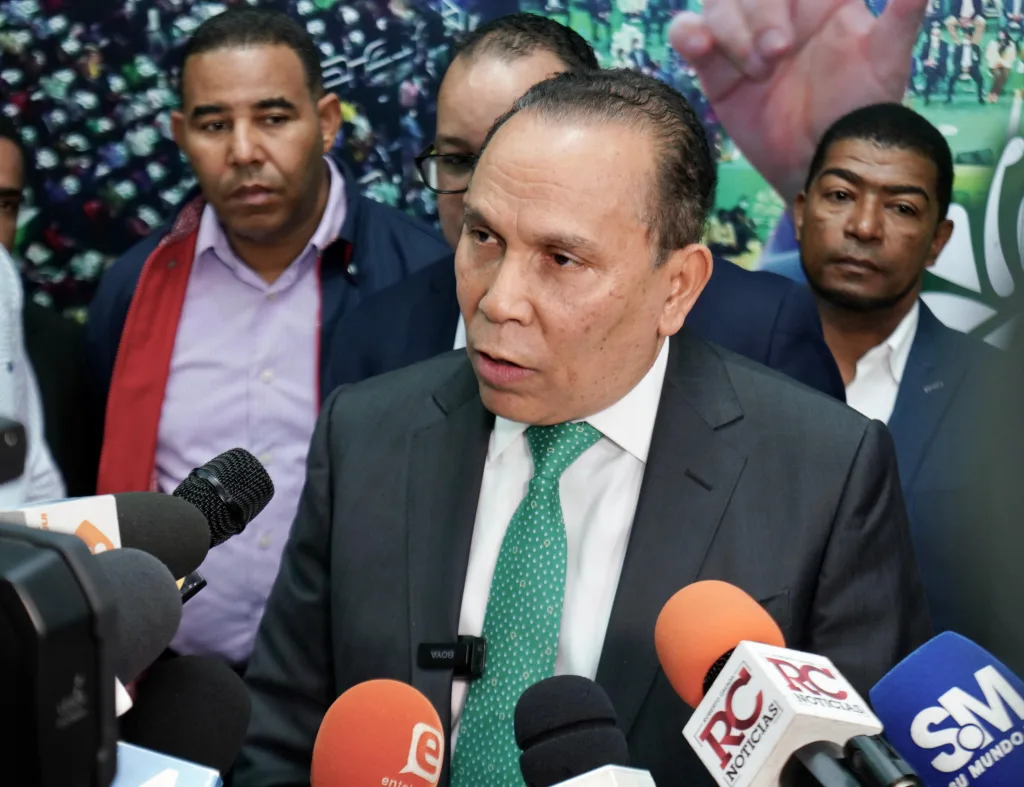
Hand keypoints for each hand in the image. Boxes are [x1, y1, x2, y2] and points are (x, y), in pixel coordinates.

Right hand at [670, 0, 927, 203]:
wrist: (820, 166)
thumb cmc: (859, 114)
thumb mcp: (888, 60)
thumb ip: (903, 12)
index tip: (793, 36)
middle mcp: (782, 12)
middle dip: (760, 15)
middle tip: (778, 56)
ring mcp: (745, 38)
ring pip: (719, 4)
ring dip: (733, 32)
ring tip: (758, 72)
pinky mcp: (716, 68)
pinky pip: (688, 33)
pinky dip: (688, 33)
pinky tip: (701, 48)